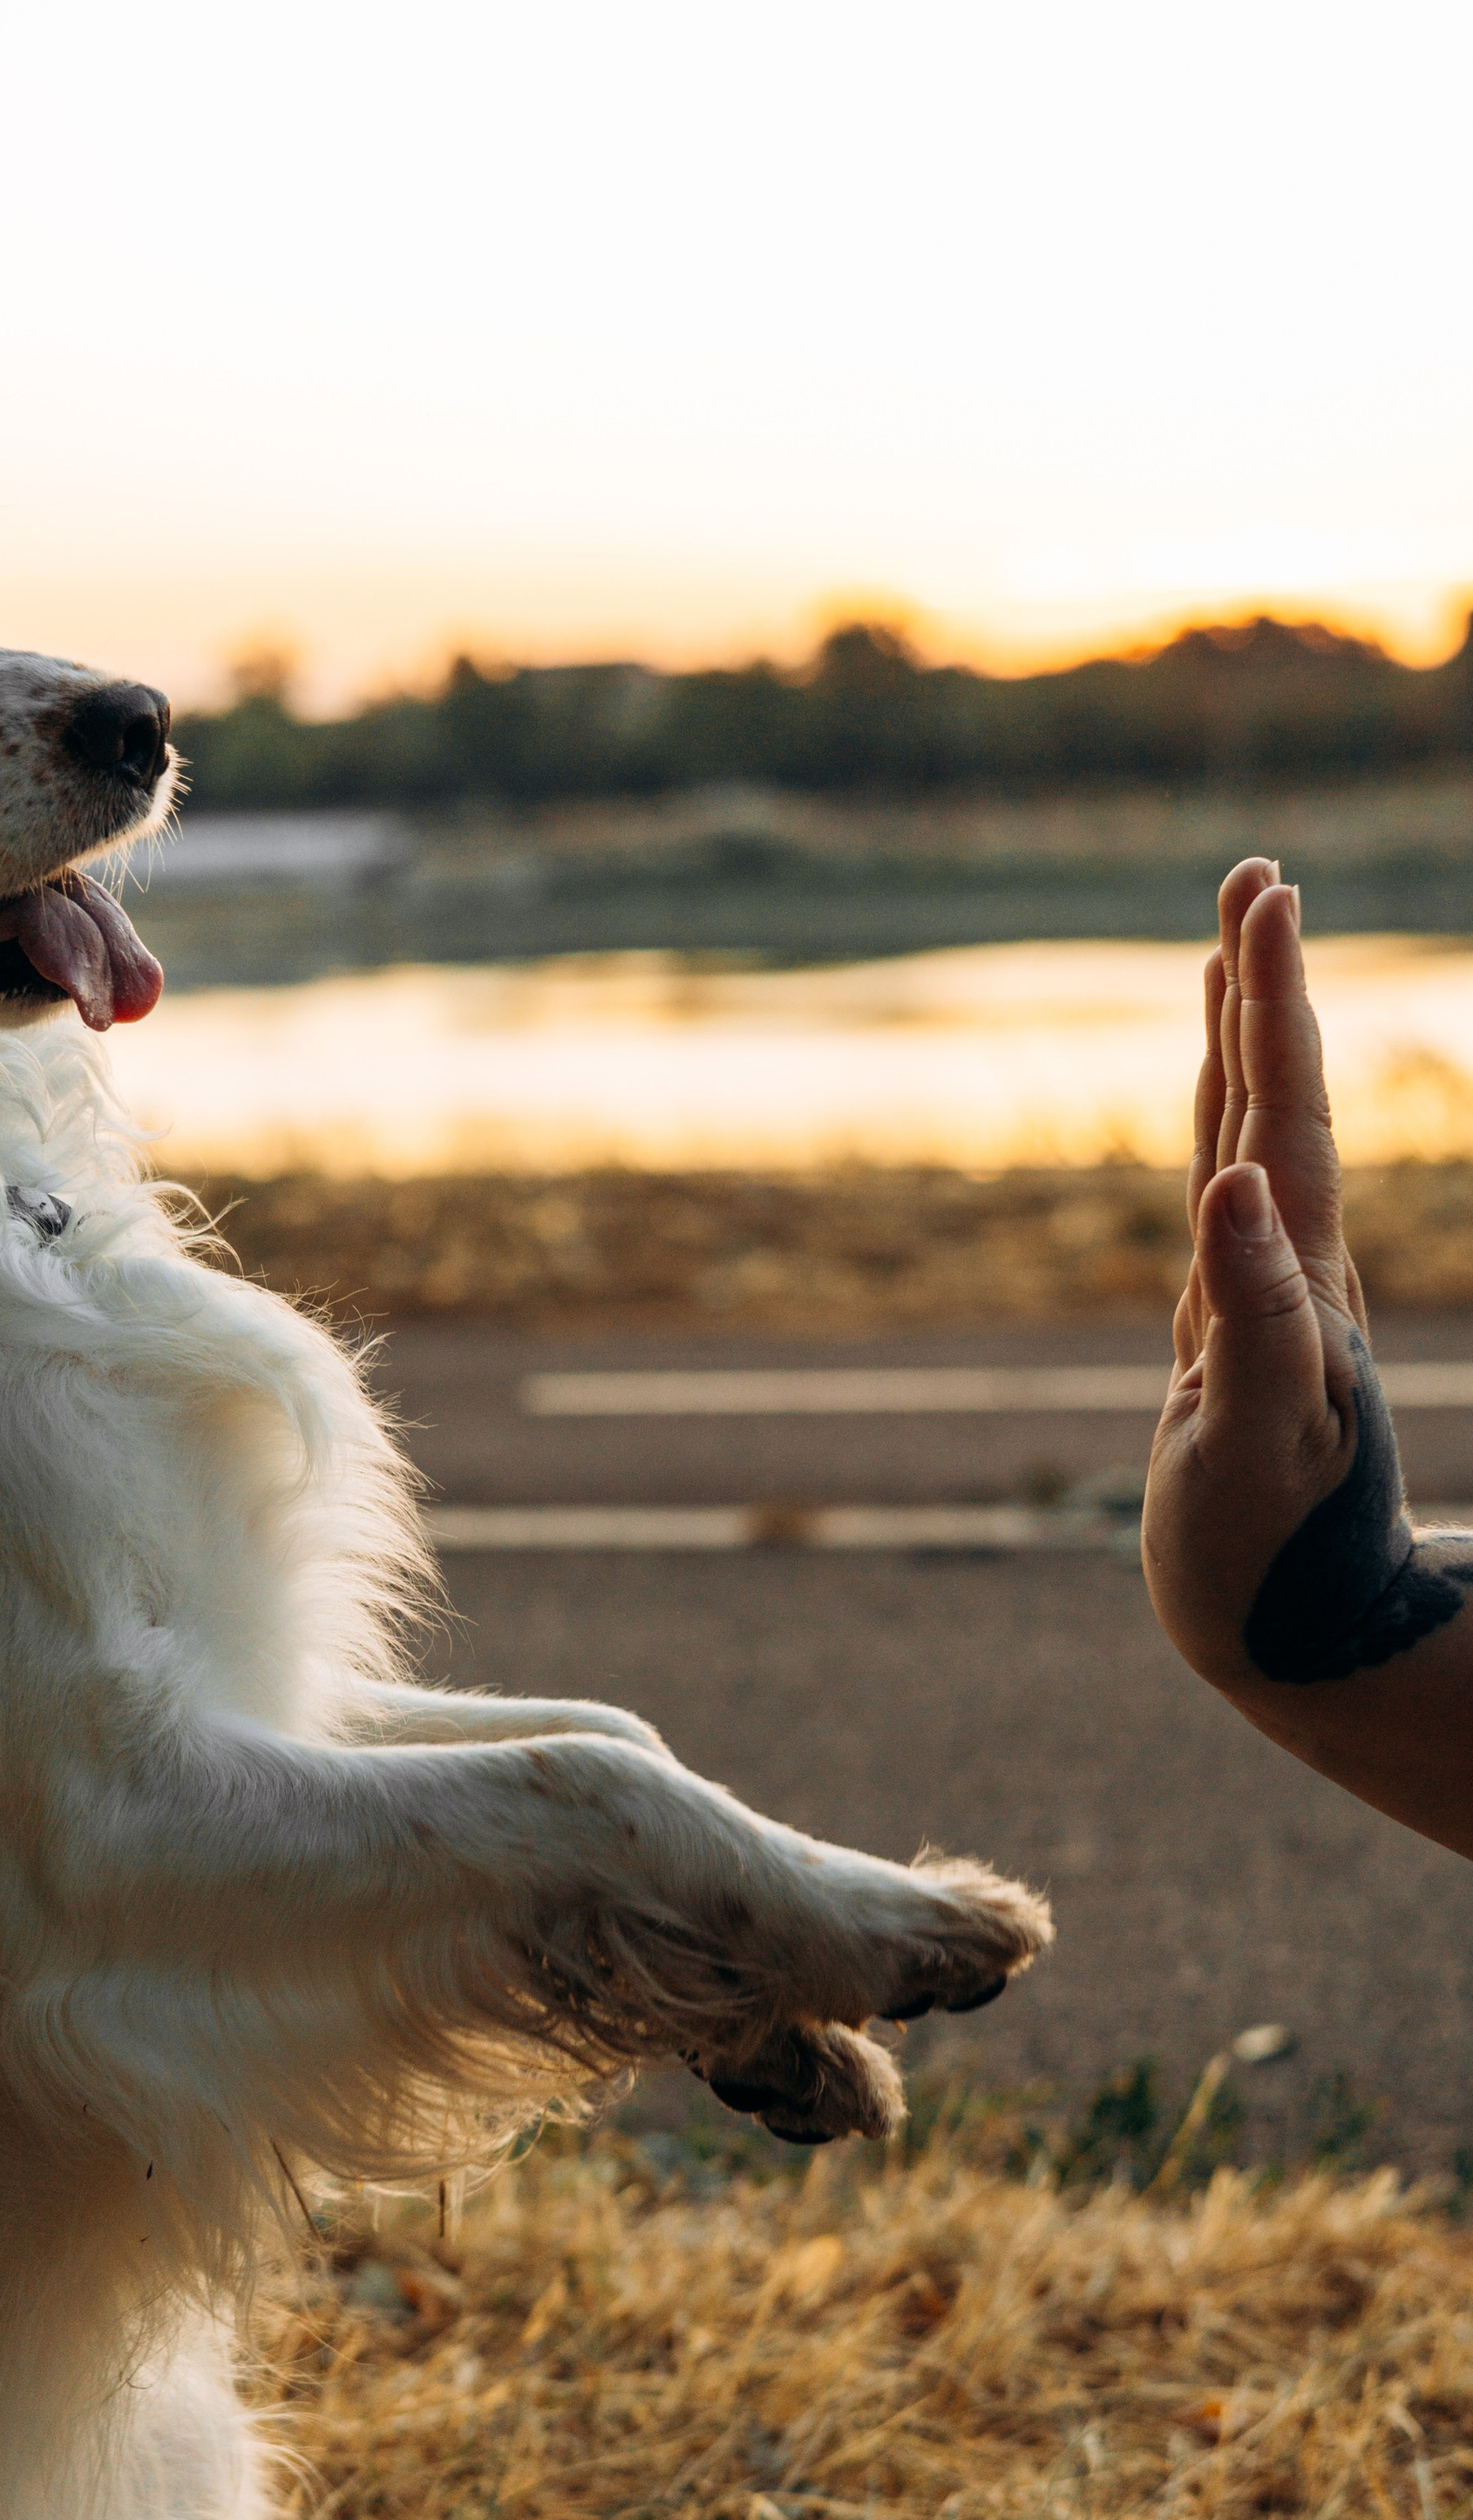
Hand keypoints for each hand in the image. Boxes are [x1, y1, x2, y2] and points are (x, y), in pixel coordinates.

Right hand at [1142, 862, 1368, 1686]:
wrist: (1308, 1642)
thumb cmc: (1275, 1556)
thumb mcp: (1254, 1439)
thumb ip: (1252, 1315)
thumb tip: (1230, 1188)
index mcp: (1293, 1279)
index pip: (1278, 1110)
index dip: (1269, 1000)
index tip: (1261, 891)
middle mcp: (1288, 1273)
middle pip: (1270, 1100)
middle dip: (1261, 986)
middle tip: (1251, 876)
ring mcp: (1264, 1305)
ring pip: (1249, 1146)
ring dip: (1243, 1049)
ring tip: (1230, 963)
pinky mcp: (1234, 1347)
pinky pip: (1223, 1216)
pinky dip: (1215, 1145)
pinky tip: (1211, 1132)